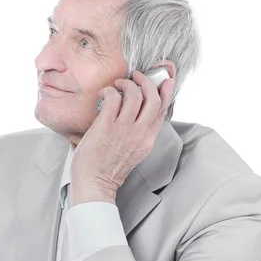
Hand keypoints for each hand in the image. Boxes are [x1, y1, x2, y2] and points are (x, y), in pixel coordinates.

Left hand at [69, 68, 174, 205]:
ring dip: (127, 83)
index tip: (165, 80)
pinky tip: (105, 94)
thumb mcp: (132, 152)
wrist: (95, 184)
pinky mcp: (106, 127)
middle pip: (153, 99)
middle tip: (137, 76)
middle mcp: (139, 133)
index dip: (166, 92)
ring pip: (135, 95)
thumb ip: (137, 134)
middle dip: (147, 81)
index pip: (162, 110)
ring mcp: (123, 130)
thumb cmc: (108, 169)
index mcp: (147, 140)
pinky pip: (114, 98)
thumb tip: (132, 113)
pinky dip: (110, 91)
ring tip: (117, 84)